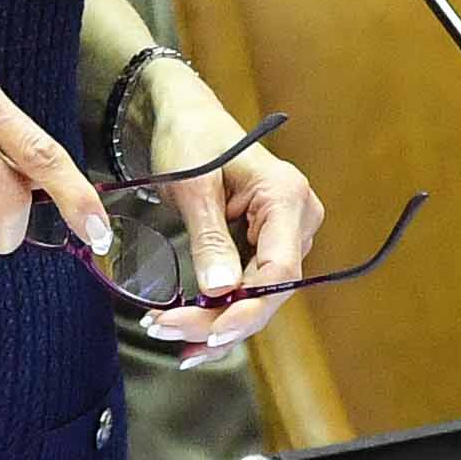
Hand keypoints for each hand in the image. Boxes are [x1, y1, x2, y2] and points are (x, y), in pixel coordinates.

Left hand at [115, 67, 325, 361]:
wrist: (188, 119)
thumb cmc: (191, 139)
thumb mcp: (194, 187)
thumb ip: (210, 238)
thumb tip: (220, 292)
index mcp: (286, 196)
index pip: (279, 270)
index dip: (246, 307)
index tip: (204, 328)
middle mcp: (296, 219)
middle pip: (268, 290)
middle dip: (219, 320)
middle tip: (164, 330)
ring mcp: (285, 235)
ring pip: (258, 297)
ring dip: (215, 323)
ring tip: (168, 337)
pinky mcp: (265, 245)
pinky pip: (249, 288)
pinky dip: (220, 313)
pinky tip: (193, 340)